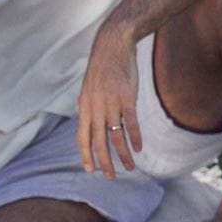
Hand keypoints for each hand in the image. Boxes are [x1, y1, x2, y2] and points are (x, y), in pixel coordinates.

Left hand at [77, 20, 142, 178]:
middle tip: (110, 177)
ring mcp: (111, 103)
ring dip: (123, 154)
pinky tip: (138, 148)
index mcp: (84, 108)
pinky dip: (135, 137)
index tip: (91, 170)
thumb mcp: (89, 89)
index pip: (82, 138)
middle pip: (98, 142)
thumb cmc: (103, 69)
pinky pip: (130, 123)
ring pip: (115, 136)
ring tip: (130, 167)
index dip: (86, 155)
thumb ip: (90, 109)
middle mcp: (95, 108)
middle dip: (104, 162)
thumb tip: (91, 125)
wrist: (113, 45)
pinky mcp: (126, 97)